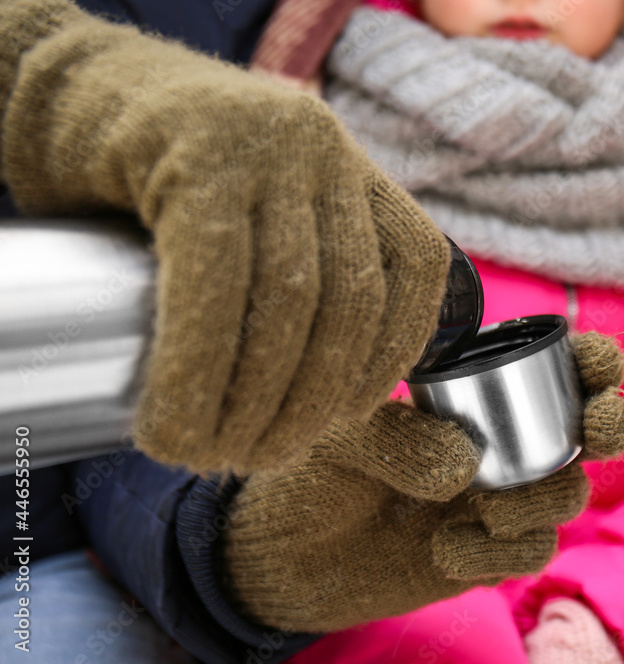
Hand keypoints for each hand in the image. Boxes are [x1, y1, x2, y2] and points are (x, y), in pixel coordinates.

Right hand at [1, 0, 449, 473]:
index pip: (412, 273)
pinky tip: (172, 423)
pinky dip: (199, 371)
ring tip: (213, 454)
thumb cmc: (153, 176)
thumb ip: (301, 274)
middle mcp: (321, 146)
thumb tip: (328, 403)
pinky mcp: (195, 155)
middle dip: (310, 403)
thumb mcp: (254, 213)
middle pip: (349, 299)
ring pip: (288, 299)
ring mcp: (264, 143)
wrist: (62, 93)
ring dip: (256, 402)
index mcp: (348, 165)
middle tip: (258, 459)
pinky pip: (214, 284)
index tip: (339, 422)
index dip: (387, 361)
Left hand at [221, 332, 623, 632]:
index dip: (595, 362)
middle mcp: (500, 443)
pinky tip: (448, 548)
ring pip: (569, 493)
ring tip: (484, 507)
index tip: (596, 366)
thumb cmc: (312, 470)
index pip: (554, 367)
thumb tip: (468, 465)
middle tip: (590, 429)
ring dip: (544, 498)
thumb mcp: (339, 434)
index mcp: (474, 394)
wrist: (285, 555)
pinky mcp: (490, 555)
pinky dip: (501, 553)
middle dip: (610, 423)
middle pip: (591, 429)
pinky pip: (532, 553)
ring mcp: (499, 499)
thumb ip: (396, 436)